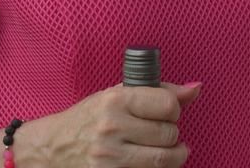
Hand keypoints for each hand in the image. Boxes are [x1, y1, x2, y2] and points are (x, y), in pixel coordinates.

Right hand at [21, 81, 200, 166]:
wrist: (53, 148)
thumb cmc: (88, 118)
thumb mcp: (117, 94)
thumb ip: (158, 91)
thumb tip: (196, 88)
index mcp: (115, 100)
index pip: (168, 104)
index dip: (174, 108)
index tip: (169, 111)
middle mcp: (112, 127)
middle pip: (169, 134)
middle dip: (172, 133)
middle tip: (163, 131)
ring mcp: (110, 157)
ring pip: (164, 160)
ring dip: (173, 155)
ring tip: (170, 149)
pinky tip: (150, 162)